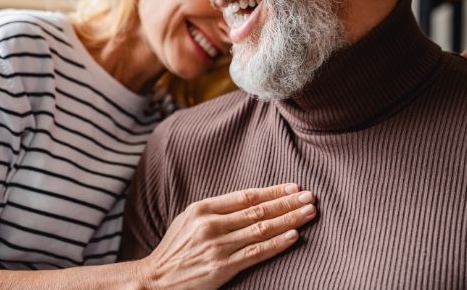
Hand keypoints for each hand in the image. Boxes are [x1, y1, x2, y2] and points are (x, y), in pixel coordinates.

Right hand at [138, 183, 315, 289]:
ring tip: (309, 212)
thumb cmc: (174, 249)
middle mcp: (211, 224)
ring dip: (289, 219)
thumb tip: (248, 202)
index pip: (246, 196)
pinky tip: (294, 236)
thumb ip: (215, 211)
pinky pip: (256, 253)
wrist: (155, 279)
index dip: (272, 191)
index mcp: (202, 208)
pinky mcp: (223, 267)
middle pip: (258, 210)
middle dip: (288, 202)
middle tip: (310, 196)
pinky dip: (277, 243)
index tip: (293, 186)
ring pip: (262, 229)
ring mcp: (218, 246)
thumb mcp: (188, 220)